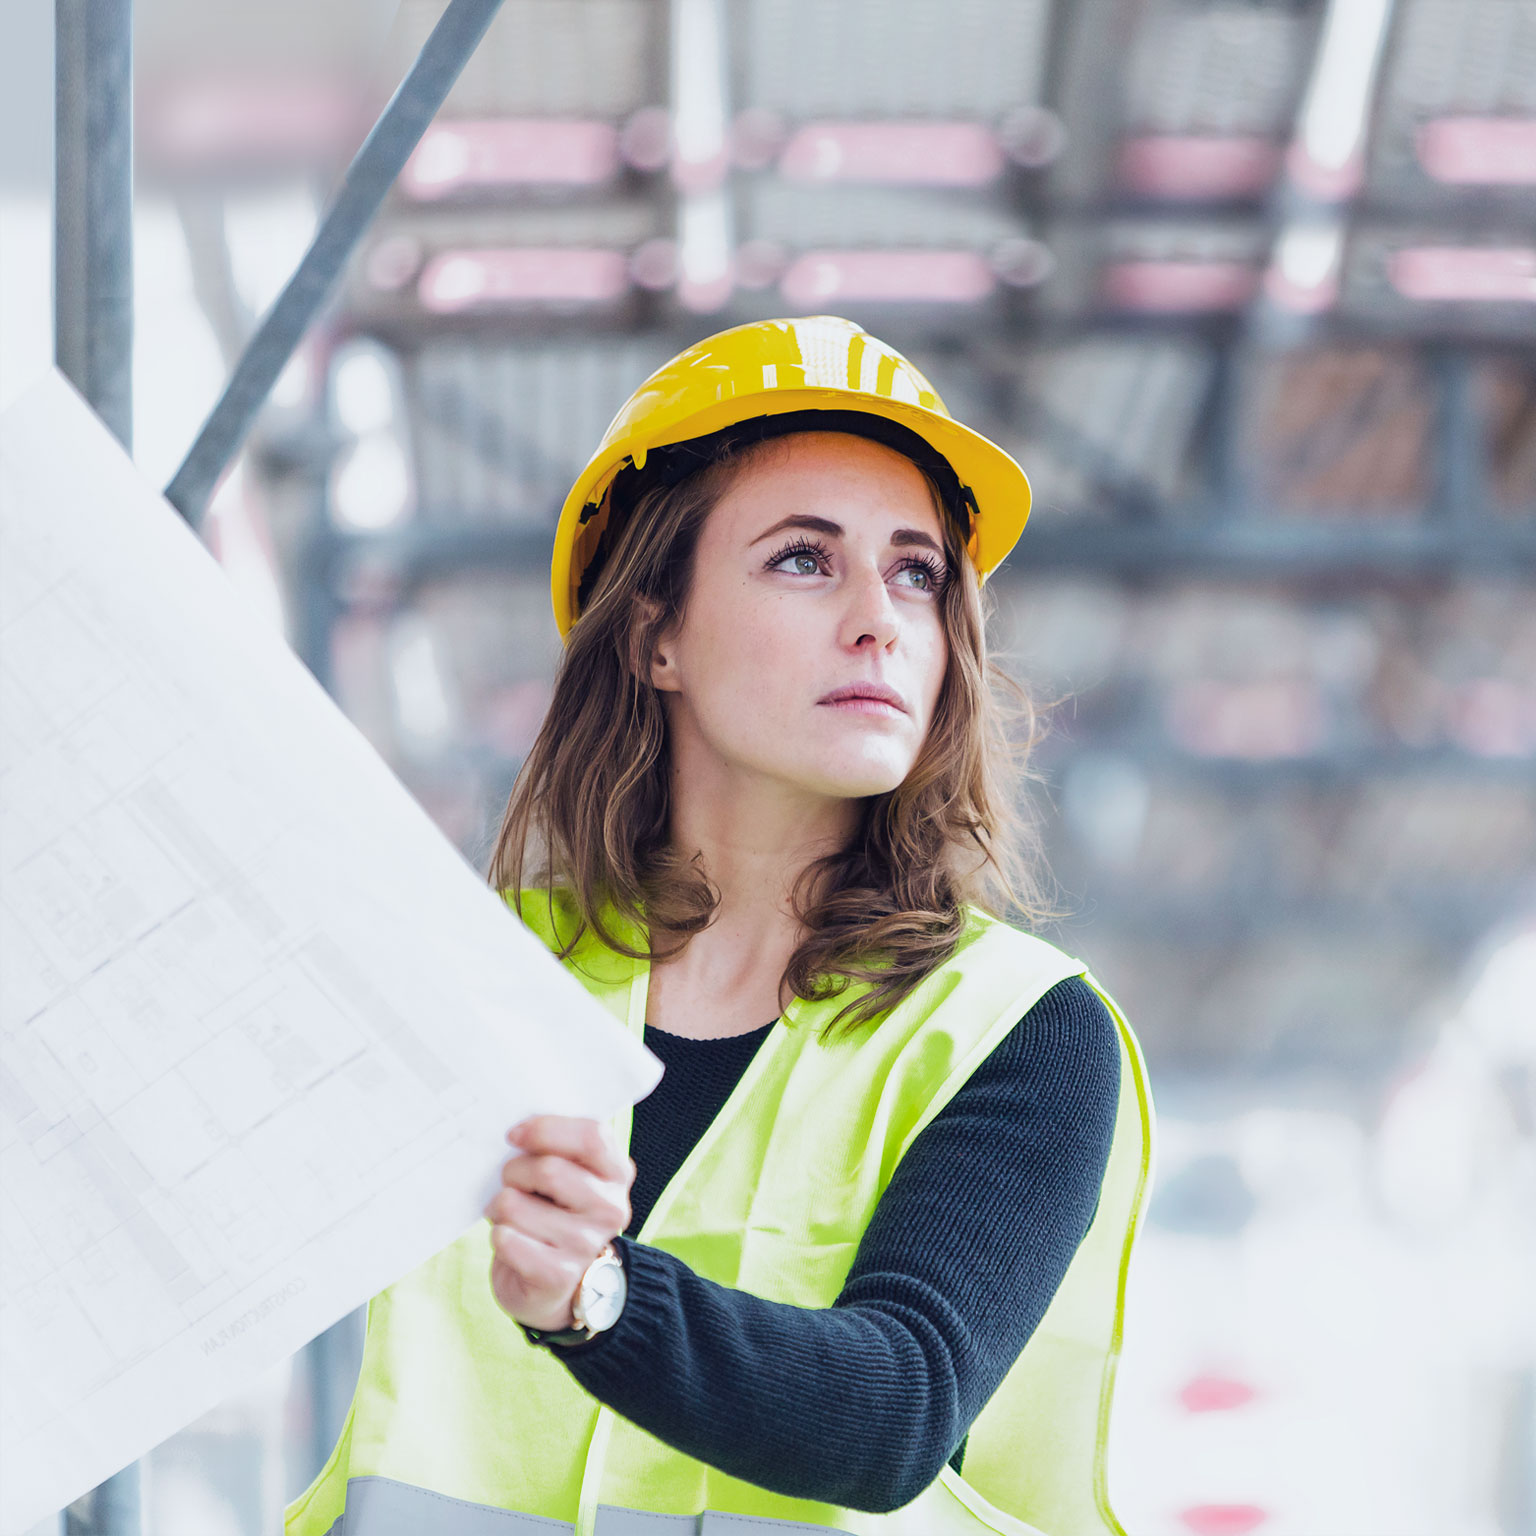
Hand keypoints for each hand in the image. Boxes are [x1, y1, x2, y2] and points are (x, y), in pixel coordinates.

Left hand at [483, 1115, 635, 1331]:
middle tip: (510, 1180)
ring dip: (500, 1206)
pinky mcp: (557, 1276)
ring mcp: (586, 1244)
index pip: (592, 1136)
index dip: (546, 1129)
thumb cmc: (553, 1211)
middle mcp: (610, 1208)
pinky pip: (507, 1240)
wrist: (554, 1283)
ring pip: (516, 1205)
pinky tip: (510, 1240)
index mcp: (617, 1172)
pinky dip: (498, 1236)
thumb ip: (556, 1146)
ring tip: (508, 1214)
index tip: (514, 1134)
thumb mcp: (568, 1173)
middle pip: (548, 1169)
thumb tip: (518, 1128)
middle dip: (514, 1170)